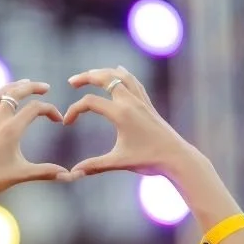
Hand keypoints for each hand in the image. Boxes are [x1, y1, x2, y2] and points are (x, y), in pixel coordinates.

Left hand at [0, 79, 66, 200]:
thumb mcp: (22, 174)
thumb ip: (46, 172)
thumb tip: (69, 176)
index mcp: (11, 130)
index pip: (35, 109)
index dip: (50, 110)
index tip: (58, 120)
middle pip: (16, 93)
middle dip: (33, 87)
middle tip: (45, 88)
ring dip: (11, 86)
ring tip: (23, 83)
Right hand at [64, 67, 193, 176]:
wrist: (177, 157)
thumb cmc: (149, 160)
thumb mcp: (118, 162)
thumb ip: (94, 165)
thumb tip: (72, 173)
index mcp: (121, 114)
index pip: (90, 102)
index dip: (74, 110)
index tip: (67, 123)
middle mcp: (131, 102)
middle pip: (105, 78)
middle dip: (86, 77)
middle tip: (71, 82)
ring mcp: (141, 101)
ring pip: (120, 76)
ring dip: (103, 72)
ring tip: (90, 75)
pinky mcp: (148, 104)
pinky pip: (133, 81)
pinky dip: (122, 74)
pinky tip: (118, 70)